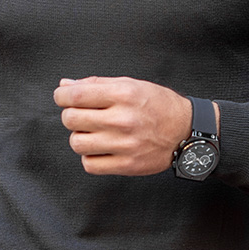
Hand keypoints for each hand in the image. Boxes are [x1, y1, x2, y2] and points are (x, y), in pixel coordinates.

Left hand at [54, 76, 193, 174]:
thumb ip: (96, 84)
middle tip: (82, 115)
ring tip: (92, 132)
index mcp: (123, 95)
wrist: (186, 130)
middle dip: (71, 115)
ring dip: (79, 137)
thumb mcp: (130, 84)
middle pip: (71, 119)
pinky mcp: (127, 165)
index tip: (63, 98)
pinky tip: (100, 148)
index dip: (61, 96)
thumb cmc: (159, 105)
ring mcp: (125, 144)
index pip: (76, 95)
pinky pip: (90, 164)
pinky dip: (90, 157)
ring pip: (77, 143)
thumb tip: (65, 86)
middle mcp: (123, 119)